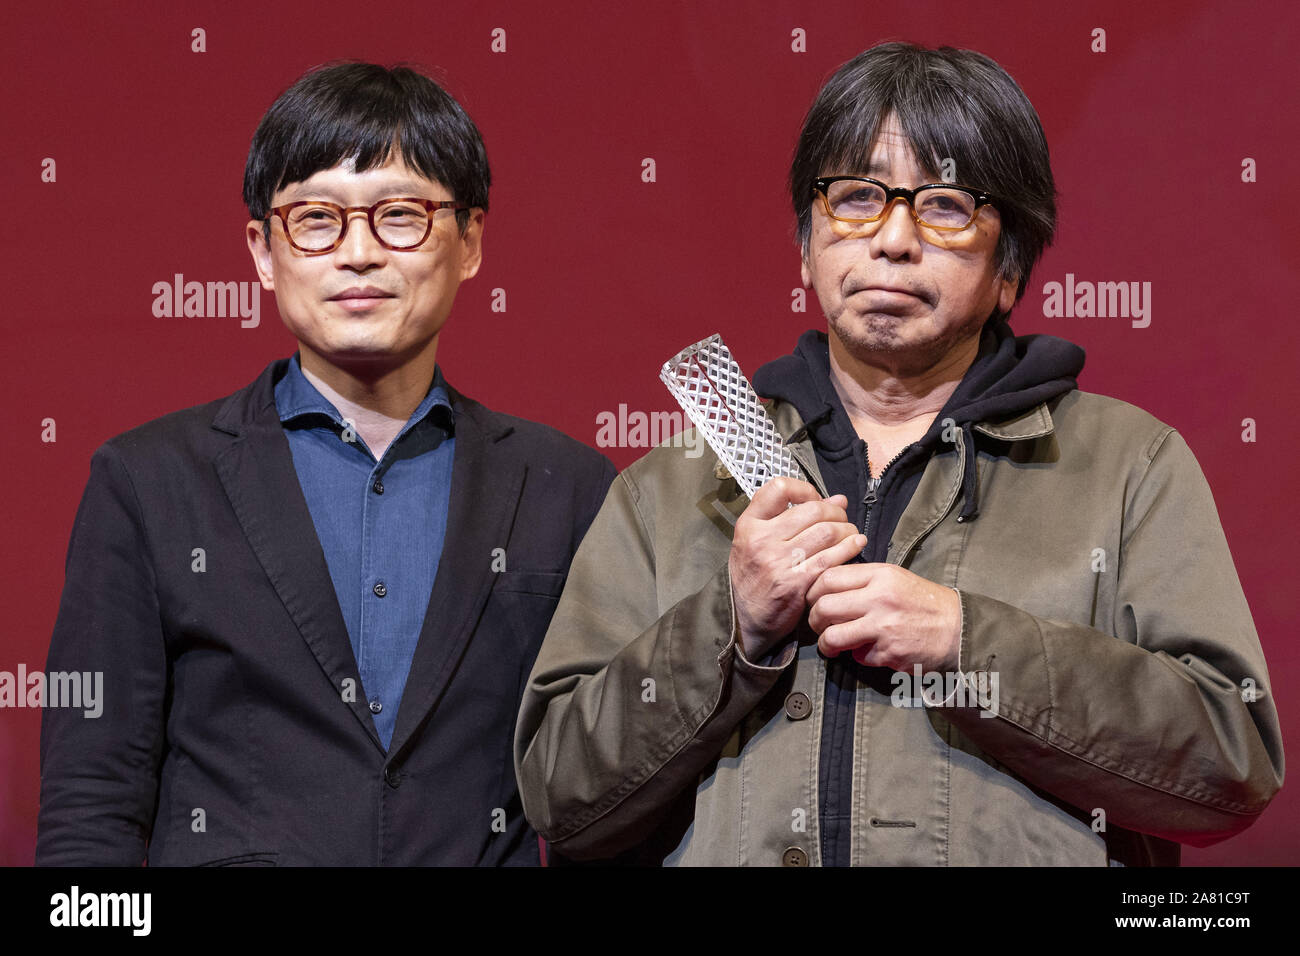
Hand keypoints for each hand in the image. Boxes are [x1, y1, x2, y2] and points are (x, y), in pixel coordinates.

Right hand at [729, 477, 864, 660]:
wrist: (744, 619)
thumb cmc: (753, 577)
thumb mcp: (754, 541)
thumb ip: (788, 518)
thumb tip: (837, 499)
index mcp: (749, 525)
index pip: (779, 488)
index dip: (805, 489)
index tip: (816, 499)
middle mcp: (761, 540)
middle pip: (812, 510)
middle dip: (835, 512)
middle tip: (842, 518)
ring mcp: (778, 562)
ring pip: (826, 532)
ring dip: (846, 529)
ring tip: (851, 532)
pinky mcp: (796, 583)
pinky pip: (831, 558)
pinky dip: (849, 547)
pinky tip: (856, 545)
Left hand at [806, 563, 960, 672]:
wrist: (958, 628)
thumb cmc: (924, 602)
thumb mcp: (895, 578)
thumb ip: (863, 580)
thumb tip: (827, 587)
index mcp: (879, 575)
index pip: (828, 577)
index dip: (813, 591)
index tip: (813, 600)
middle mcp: (879, 598)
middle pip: (823, 607)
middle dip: (814, 620)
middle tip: (819, 626)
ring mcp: (883, 626)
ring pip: (832, 636)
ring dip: (827, 644)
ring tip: (831, 645)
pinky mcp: (889, 652)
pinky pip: (858, 657)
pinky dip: (859, 657)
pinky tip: (870, 652)